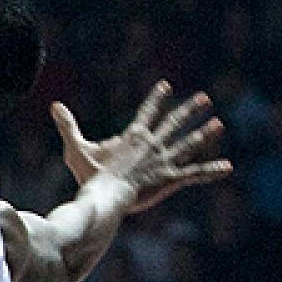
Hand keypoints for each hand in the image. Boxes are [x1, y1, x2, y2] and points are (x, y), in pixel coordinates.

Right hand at [51, 81, 231, 212]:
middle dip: (190, 110)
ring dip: (204, 134)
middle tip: (204, 98)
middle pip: (174, 123)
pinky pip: (194, 174)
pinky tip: (228, 167)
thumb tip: (54, 104)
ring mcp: (163, 162)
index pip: (147, 112)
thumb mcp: (77, 149)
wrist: (106, 196)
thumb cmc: (90, 175)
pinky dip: (211, 170)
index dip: (156, 98)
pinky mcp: (170, 179)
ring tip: (219, 123)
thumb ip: (68, 126)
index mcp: (134, 137)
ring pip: (189, 144)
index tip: (165, 86)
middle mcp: (153, 145)